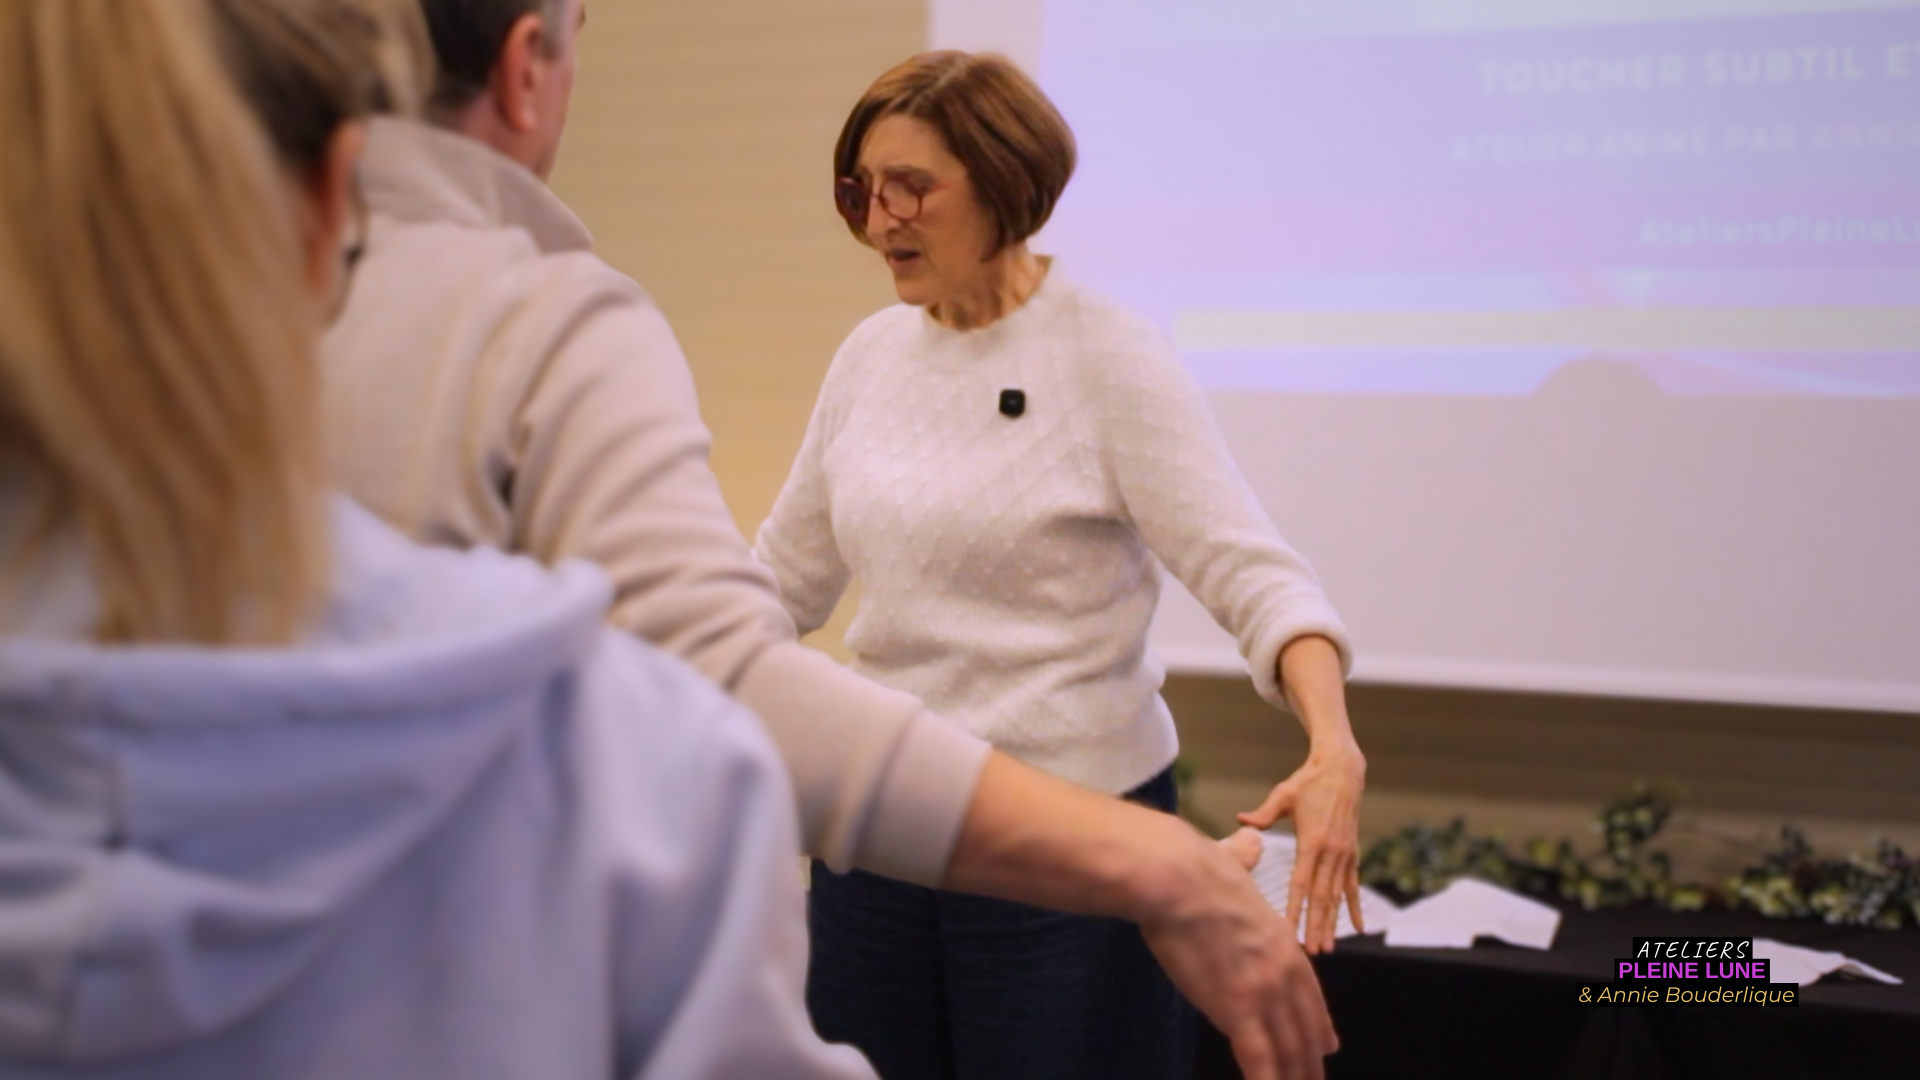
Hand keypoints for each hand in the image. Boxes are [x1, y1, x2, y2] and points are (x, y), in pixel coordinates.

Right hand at [1138, 834, 1338, 1079]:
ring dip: (1292, 1076)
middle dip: (1309, 1061)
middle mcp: (1283, 970)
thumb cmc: (1196, 869)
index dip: (1320, 1025)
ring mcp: (1262, 991)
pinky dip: (1265, 1079)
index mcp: (1283, 940)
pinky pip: (1258, 1057)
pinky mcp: (1236, 1008)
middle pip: (1304, 1028)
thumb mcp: (1234, 864)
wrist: (1177, 879)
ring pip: (1286, 1049)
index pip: (1311, 994)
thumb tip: (1249, 839)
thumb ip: (1245, 860)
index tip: (1328, 1046)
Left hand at [1237, 746, 1364, 953]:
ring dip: (1332, 922)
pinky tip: (1358, 927)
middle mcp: (1331, 851)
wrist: (1342, 769)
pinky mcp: (1352, 853)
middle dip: (1316, 925)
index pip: (1301, 882)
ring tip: (1328, 947)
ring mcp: (1345, 854)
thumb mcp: (1283, 794)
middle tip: (1311, 952)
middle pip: (1321, 896)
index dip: (1295, 907)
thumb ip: (1263, 813)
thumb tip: (1239, 819)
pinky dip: (1355, 907)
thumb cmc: (1308, 781)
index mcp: (1312, 840)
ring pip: (1337, 895)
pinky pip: (1353, 885)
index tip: (1288, 930)